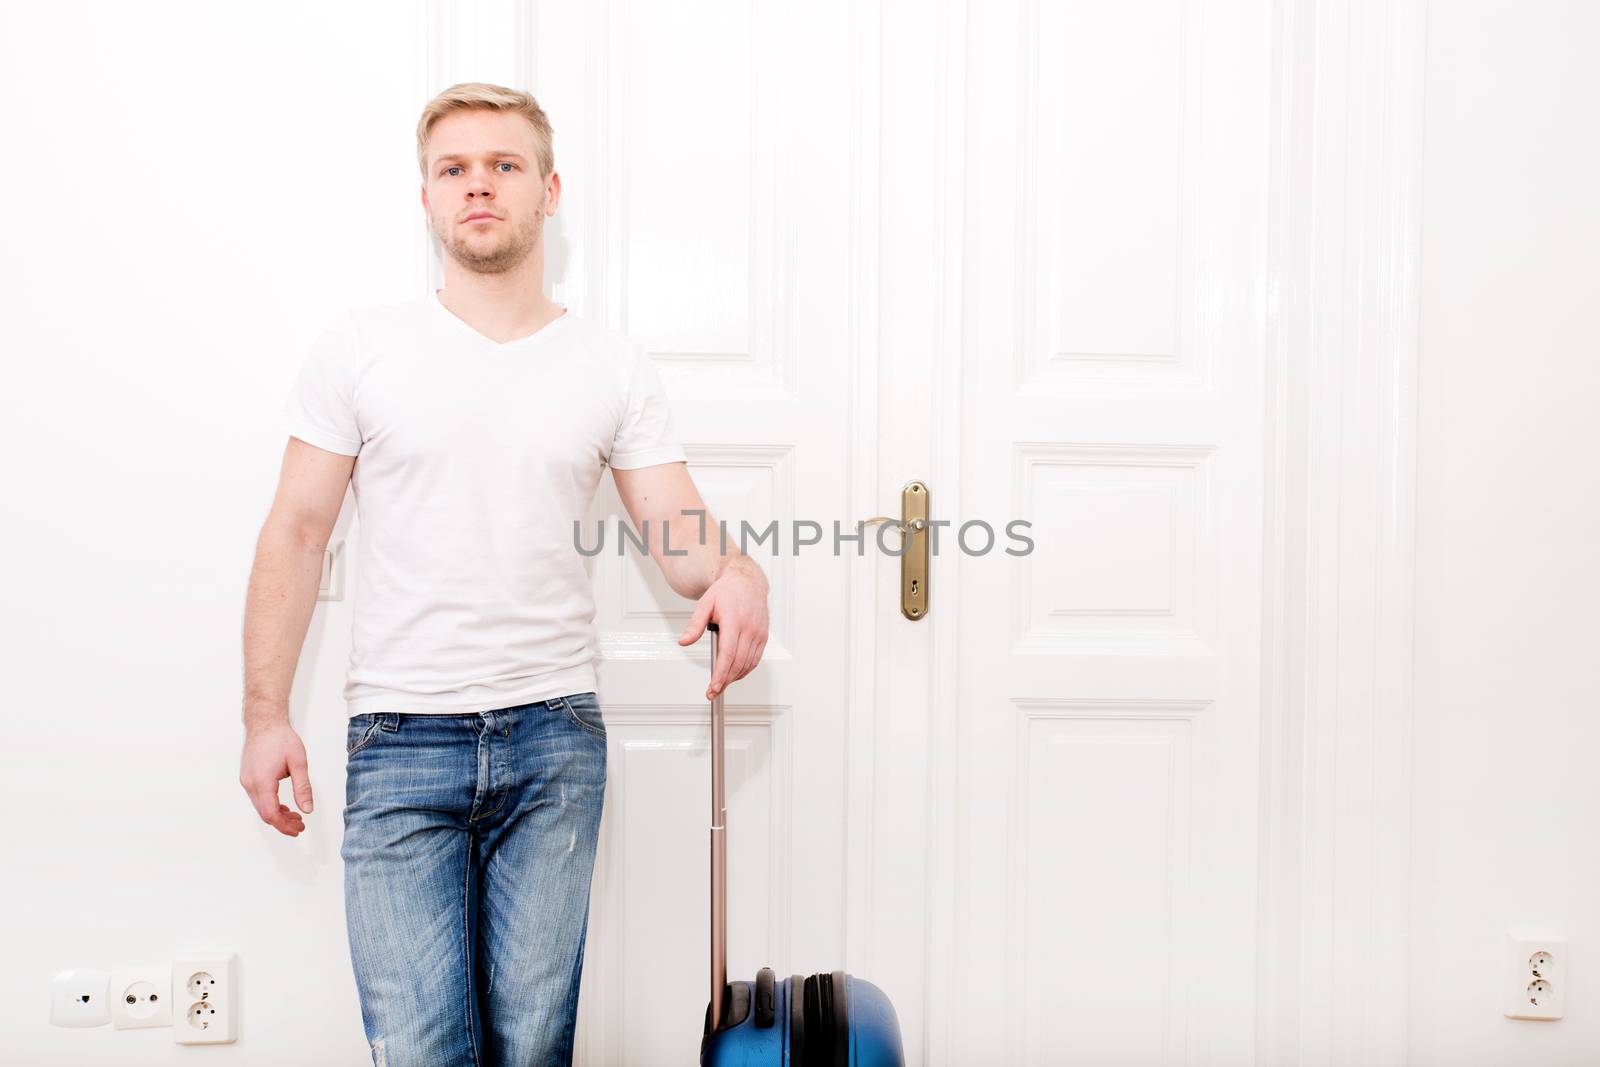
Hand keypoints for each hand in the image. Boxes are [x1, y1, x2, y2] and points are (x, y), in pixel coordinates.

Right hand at [239, 720, 313, 836]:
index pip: (271, 814)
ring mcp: (246, 781)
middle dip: (283, 823)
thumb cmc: (281, 739)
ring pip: (260, 807)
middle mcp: (250, 784)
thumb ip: (303, 787)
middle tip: (300, 826)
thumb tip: (307, 809)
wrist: (265, 723)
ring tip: (295, 817)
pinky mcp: (247, 778)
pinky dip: (270, 805)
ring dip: (277, 815)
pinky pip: (258, 798)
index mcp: (262, 782)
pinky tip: (284, 806)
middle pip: (265, 814)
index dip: (285, 826)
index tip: (298, 830)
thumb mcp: (298, 763)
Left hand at [677, 555, 768, 699]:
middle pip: (738, 663)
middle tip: (713, 692)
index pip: (728, 654)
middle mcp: (749, 628)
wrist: (747, 582)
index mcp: (733, 620)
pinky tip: (734, 674)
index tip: (713, 687)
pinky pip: (755, 659)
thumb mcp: (704, 604)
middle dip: (725, 681)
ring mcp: (758, 633)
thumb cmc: (727, 592)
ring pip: (748, 664)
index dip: (720, 673)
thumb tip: (684, 642)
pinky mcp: (763, 637)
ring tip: (721, 685)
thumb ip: (694, 625)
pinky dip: (745, 670)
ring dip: (734, 678)